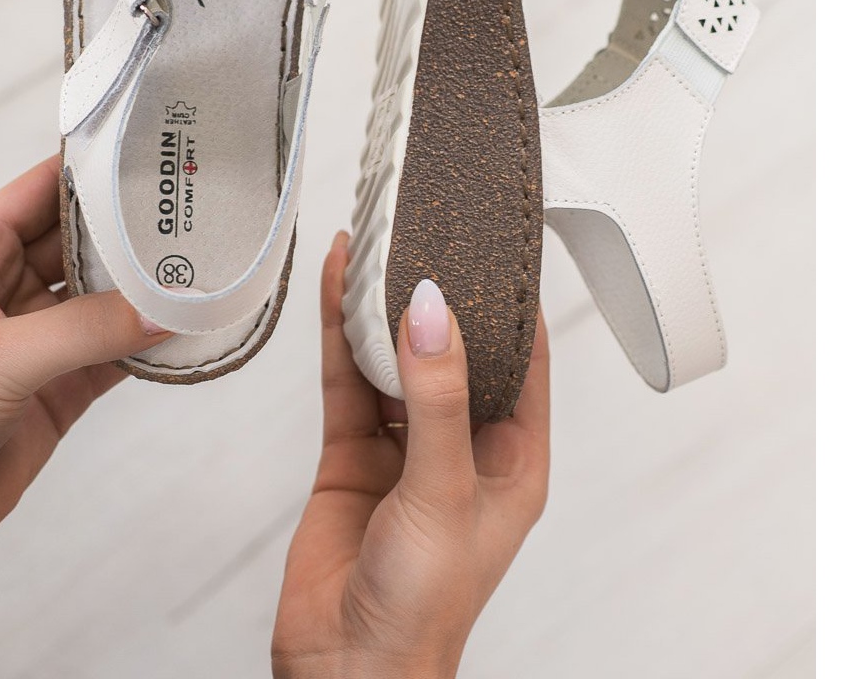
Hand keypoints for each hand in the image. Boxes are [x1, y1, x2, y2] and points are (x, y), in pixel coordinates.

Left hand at [0, 156, 171, 586]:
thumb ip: (84, 330)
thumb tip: (159, 310)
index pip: (38, 192)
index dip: (88, 173)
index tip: (143, 158)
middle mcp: (0, 293)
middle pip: (78, 244)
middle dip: (127, 234)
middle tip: (187, 217)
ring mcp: (30, 345)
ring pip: (99, 302)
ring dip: (142, 293)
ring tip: (194, 273)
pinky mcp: (51, 394)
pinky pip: (110, 357)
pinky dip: (145, 347)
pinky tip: (178, 335)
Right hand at [273, 234, 550, 678]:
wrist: (344, 671)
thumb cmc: (422, 609)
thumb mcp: (443, 492)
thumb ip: (438, 397)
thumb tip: (432, 310)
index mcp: (512, 457)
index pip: (524, 358)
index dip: (512, 299)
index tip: (497, 242)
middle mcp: (461, 445)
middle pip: (452, 348)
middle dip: (436, 290)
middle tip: (424, 227)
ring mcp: (405, 448)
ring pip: (394, 356)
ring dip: (381, 304)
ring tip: (373, 240)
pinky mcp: (354, 454)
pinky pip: (349, 379)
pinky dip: (341, 333)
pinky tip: (338, 288)